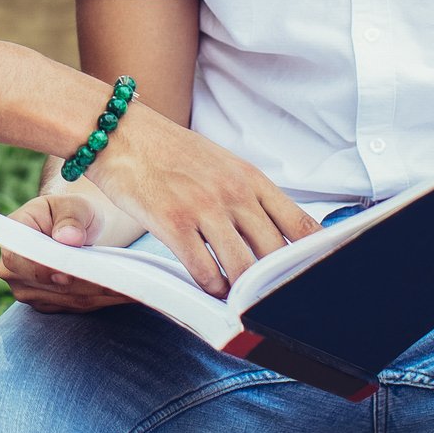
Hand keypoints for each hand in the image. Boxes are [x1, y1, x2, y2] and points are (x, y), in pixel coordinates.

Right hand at [0, 192, 135, 313]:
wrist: (74, 229)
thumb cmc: (71, 212)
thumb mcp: (72, 205)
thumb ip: (70, 218)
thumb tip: (68, 237)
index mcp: (12, 237)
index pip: (18, 259)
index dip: (41, 269)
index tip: (66, 274)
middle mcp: (13, 269)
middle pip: (48, 284)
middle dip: (84, 283)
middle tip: (116, 281)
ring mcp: (30, 291)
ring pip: (68, 298)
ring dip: (100, 294)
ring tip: (131, 287)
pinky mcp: (51, 304)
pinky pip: (79, 305)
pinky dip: (104, 299)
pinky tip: (128, 293)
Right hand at [88, 108, 318, 296]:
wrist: (120, 132)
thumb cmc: (168, 151)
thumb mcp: (220, 164)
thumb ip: (248, 195)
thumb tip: (272, 234)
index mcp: (250, 178)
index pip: (301, 225)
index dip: (313, 258)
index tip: (312, 277)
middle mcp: (233, 192)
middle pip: (275, 254)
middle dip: (275, 283)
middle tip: (270, 300)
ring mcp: (204, 208)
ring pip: (243, 268)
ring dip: (243, 292)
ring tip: (239, 300)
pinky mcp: (172, 223)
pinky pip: (204, 271)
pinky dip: (211, 288)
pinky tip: (209, 288)